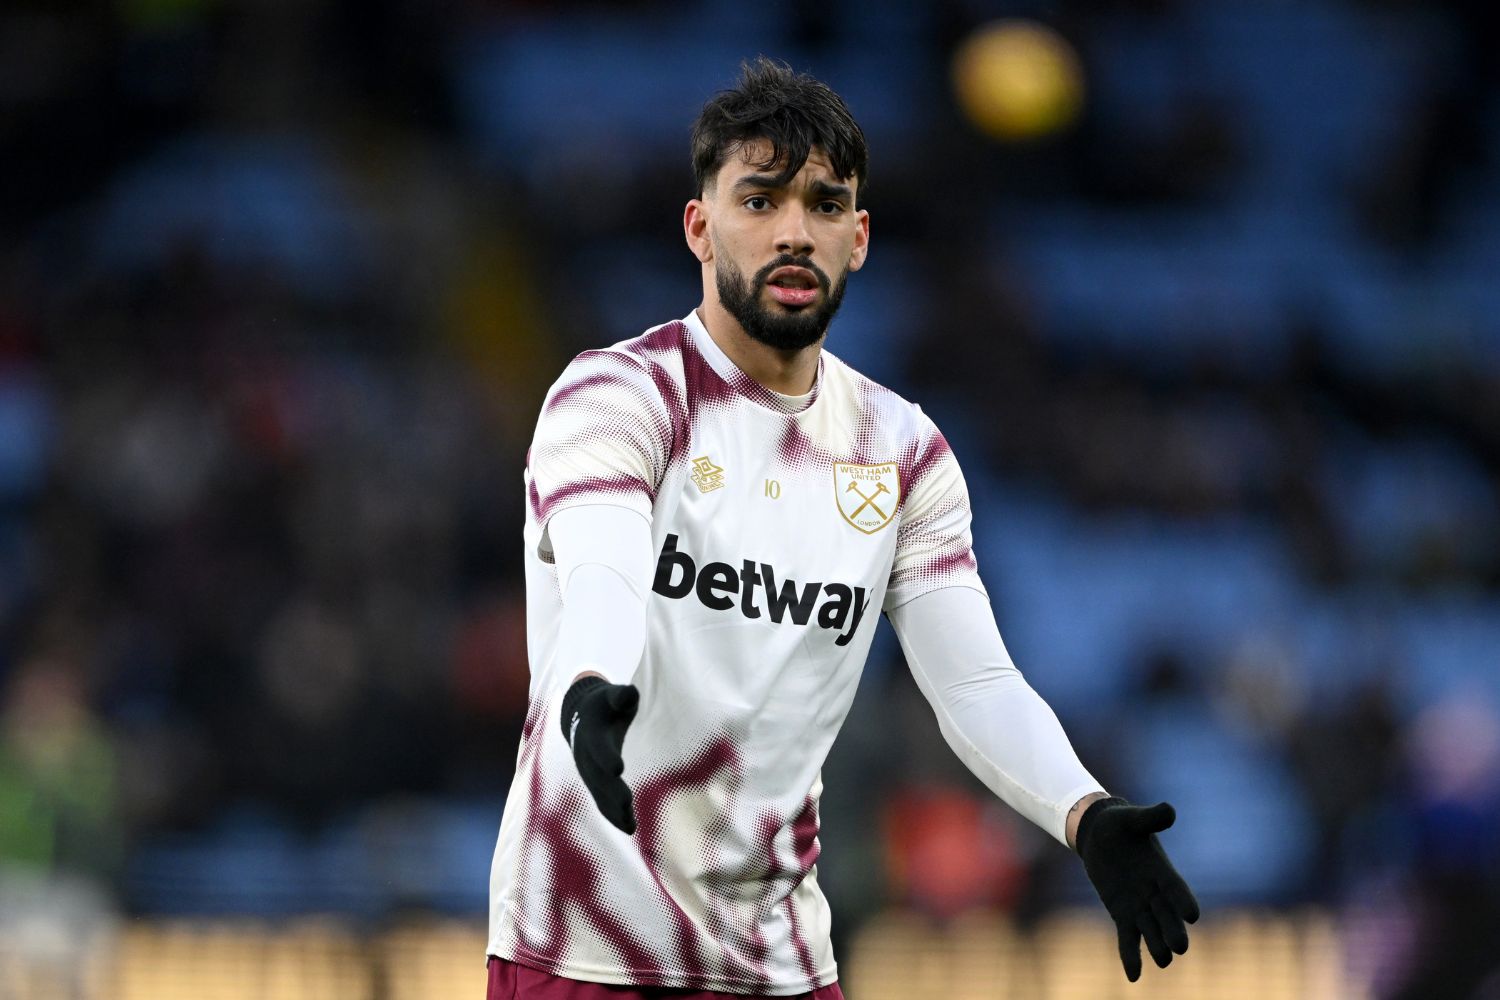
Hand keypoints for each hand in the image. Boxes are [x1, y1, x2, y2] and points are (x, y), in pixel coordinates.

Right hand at [559, 677, 638, 833]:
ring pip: (599, 794)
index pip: (598, 747)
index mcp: (592, 733)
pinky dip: (613, 815)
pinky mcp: (594, 782)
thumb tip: (629, 693)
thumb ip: (622, 695)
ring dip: (614, 810)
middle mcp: (586, 756)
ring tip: (631, 825)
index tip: (619, 768)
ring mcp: (588, 771)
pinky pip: (602, 801)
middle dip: (612, 790)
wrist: (580, 716)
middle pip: (598, 776)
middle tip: (628, 803)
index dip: (607, 756)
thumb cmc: (605, 704)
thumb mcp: (613, 695)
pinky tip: (630, 827)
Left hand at [1076, 797, 1199, 980]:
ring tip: (1161, 960)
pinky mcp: (1122, 914)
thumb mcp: (1131, 818)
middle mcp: (1155, 893)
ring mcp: (1139, 906)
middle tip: (1179, 946)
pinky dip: (1131, 957)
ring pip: (1151, 932)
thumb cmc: (1119, 824)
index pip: (1176, 888)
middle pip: (1168, 916)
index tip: (1192, 915)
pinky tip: (1133, 977)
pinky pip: (1129, 939)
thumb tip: (1169, 810)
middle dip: (1173, 931)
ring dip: (1156, 946)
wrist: (1099, 834)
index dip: (1183, 900)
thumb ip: (1150, 818)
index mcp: (1161, 870)